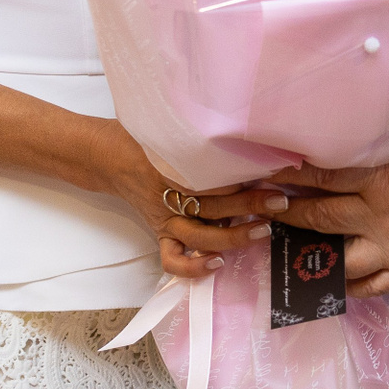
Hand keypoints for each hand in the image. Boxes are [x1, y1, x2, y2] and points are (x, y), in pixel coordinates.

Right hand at [88, 119, 283, 279]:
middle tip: (278, 199)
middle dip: (249, 202)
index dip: (242, 173)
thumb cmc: (147, 139)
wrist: (110, 157)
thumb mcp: (171, 127)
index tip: (271, 170)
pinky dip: (194, 266)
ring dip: (234, 235)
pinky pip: (173, 259)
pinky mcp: (160, 233)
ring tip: (263, 230)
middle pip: (213, 202)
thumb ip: (198, 131)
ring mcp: (166, 218)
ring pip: (200, 234)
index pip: (211, 172)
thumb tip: (238, 122)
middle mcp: (172, 194)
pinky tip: (218, 264)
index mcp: (174, 164)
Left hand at [268, 124, 388, 298]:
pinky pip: (375, 284)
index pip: (323, 178)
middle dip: (288, 215)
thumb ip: (378, 139)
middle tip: (264, 211)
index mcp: (381, 178)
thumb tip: (344, 131)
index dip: (291, 176)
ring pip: (341, 260)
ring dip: (311, 256)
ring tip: (288, 251)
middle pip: (322, 220)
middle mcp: (380, 216)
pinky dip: (351, 286)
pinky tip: (334, 281)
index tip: (267, 172)